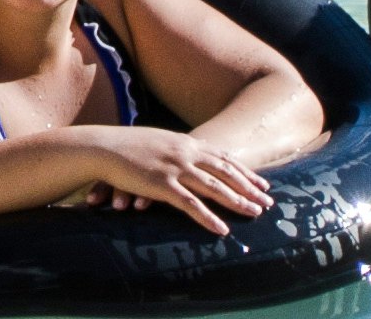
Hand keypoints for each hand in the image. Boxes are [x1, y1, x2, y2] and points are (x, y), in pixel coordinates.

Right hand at [73, 124, 278, 229]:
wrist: (102, 146)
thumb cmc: (126, 145)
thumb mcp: (156, 141)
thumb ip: (175, 148)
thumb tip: (188, 153)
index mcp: (185, 143)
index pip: (223, 157)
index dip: (244, 172)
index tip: (261, 183)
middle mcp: (185, 153)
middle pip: (225, 172)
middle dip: (249, 187)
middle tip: (268, 201)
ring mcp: (175, 168)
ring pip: (214, 187)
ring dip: (237, 202)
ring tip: (255, 214)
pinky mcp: (163, 184)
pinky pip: (191, 205)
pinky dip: (208, 218)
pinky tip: (222, 229)